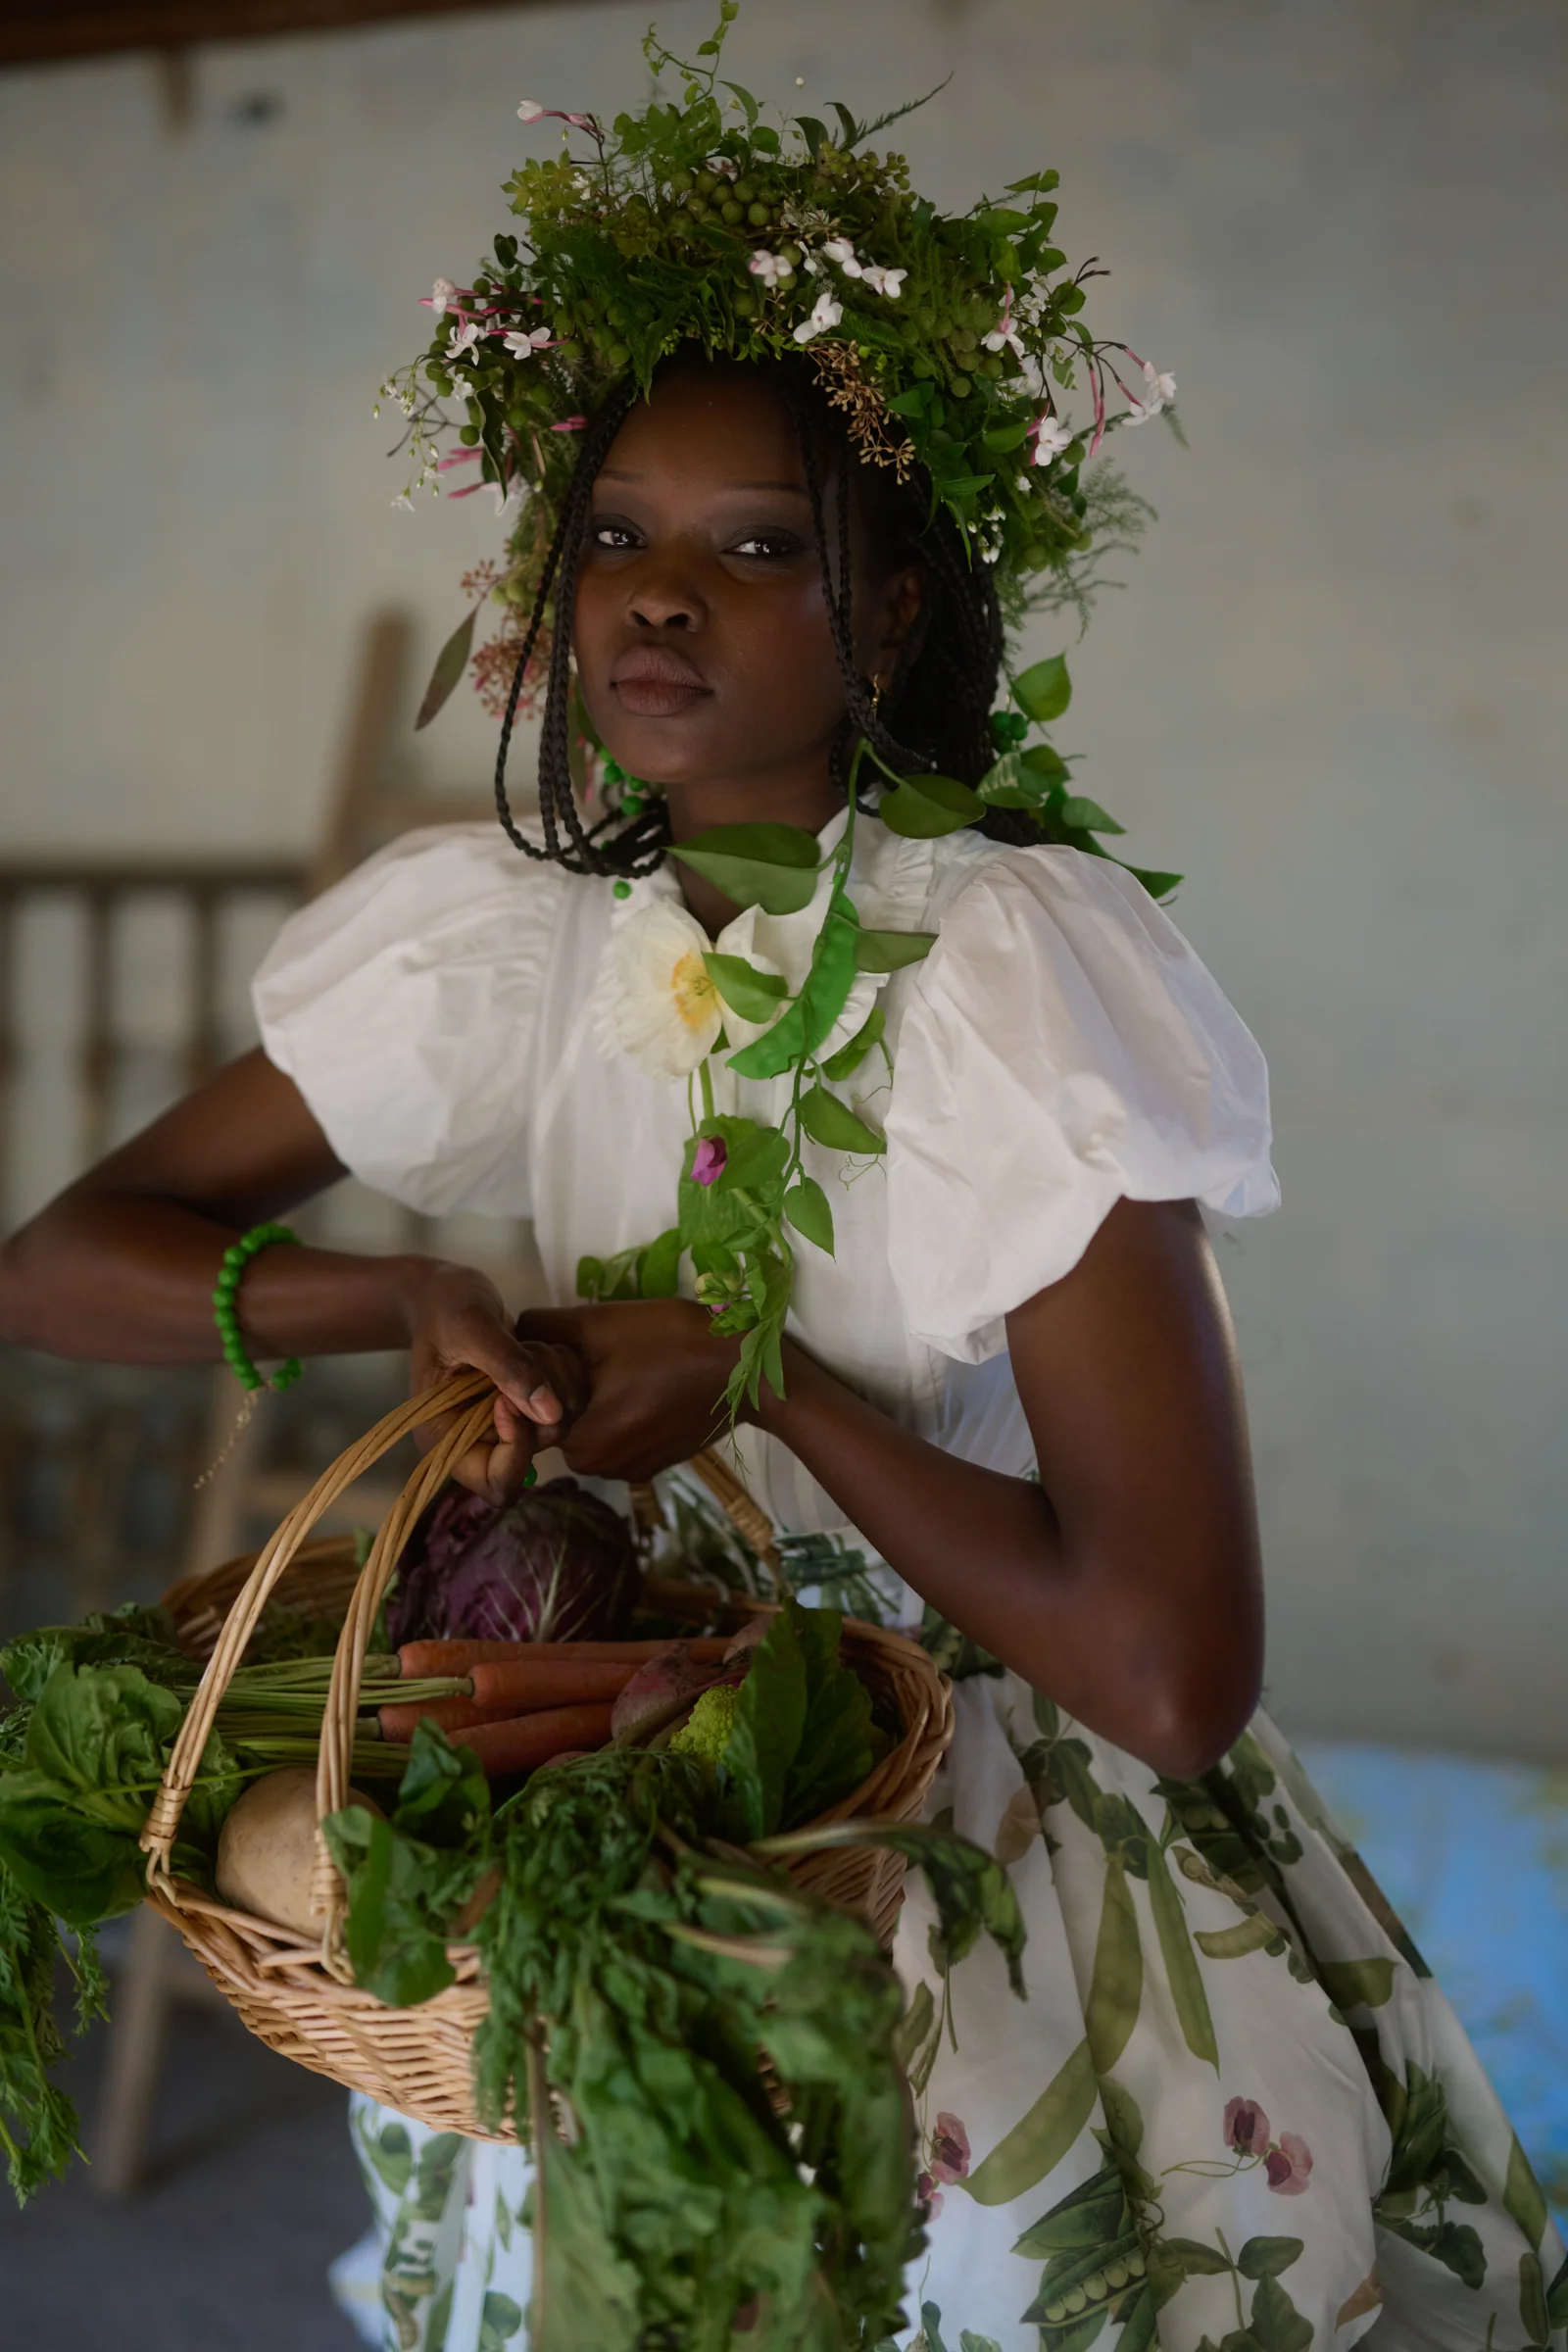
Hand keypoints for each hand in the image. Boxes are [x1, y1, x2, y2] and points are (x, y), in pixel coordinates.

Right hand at [395, 1259, 588, 1502]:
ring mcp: (507, 1424)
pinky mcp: (528, 1404)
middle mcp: (479, 1441)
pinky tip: (541, 1345)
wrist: (443, 1292)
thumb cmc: (444, 1306)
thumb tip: (550, 1414)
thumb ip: (509, 1368)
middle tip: (527, 1355)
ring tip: (530, 1345)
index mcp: (448, 1439)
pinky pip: (569, 1402)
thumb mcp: (472, 1327)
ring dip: (556, 1382)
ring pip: (558, 1425)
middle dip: (542, 1405)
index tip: (507, 1399)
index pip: (497, 1484)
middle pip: (537, 1452)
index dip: (517, 1448)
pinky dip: (565, 1372)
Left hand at [511, 1299, 742, 1483]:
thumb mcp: (598, 1324)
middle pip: (562, 1417)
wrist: (749, 1371)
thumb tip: (514, 1331)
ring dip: (599, 1396)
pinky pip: (621, 1434)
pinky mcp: (656, 1463)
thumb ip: (542, 1329)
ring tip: (631, 1362)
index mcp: (579, 1443)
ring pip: (592, 1424)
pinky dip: (626, 1409)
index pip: (531, 1410)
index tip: (570, 1345)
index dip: (543, 1372)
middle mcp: (599, 1468)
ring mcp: (631, 1469)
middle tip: (604, 1349)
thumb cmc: (670, 1343)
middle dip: (571, 1383)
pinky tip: (651, 1380)